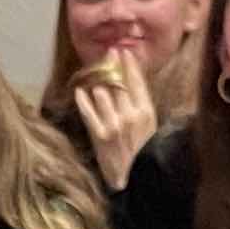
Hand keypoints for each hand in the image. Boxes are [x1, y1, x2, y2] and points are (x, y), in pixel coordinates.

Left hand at [68, 55, 159, 184]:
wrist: (135, 177)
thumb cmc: (143, 149)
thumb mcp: (150, 124)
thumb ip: (141, 103)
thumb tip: (133, 79)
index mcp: (146, 111)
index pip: (137, 81)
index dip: (129, 64)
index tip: (123, 51)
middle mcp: (130, 115)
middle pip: (119, 83)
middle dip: (113, 66)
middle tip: (108, 52)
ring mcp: (114, 125)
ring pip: (102, 93)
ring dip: (97, 81)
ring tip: (94, 71)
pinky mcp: (99, 135)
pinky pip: (88, 112)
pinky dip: (83, 100)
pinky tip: (79, 91)